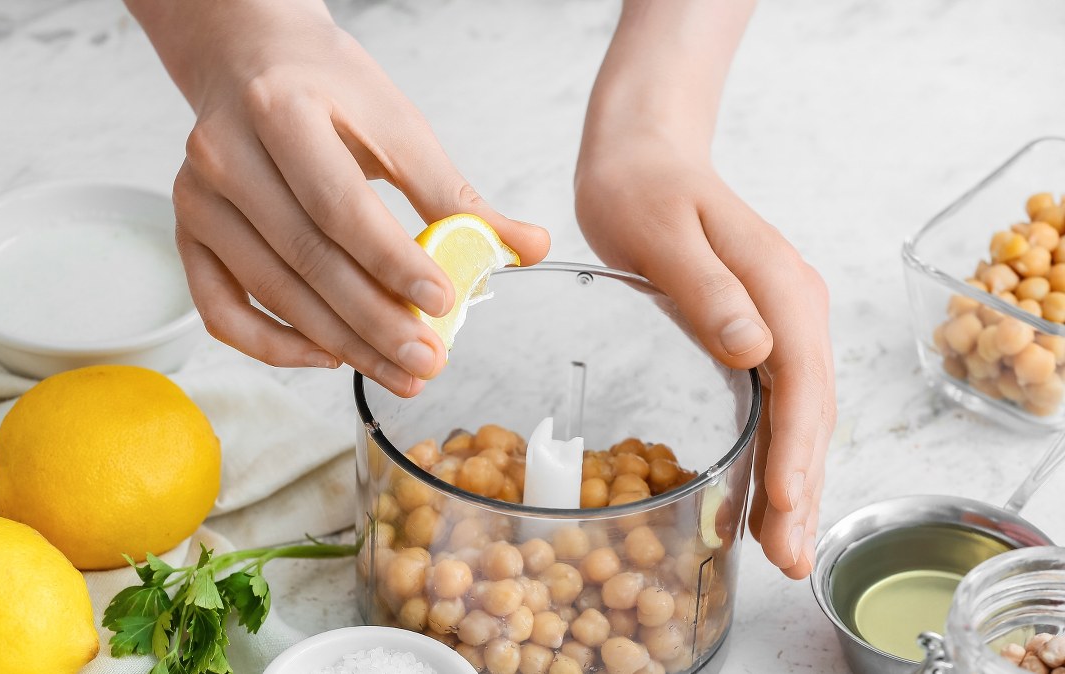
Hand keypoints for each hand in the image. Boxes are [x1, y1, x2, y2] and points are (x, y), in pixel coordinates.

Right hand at [128, 0, 548, 396]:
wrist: (250, 60)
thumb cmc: (326, 89)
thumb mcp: (396, 123)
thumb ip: (455, 191)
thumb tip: (526, 246)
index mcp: (282, 110)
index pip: (341, 204)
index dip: (394, 261)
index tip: (445, 303)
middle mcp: (225, 155)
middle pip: (307, 258)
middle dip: (376, 321)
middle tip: (428, 360)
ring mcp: (197, 199)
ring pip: (273, 291)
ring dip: (340, 342)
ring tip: (397, 369)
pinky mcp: (186, 234)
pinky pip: (222, 312)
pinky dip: (275, 345)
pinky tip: (329, 355)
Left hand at [576, 133, 834, 578]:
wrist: (643, 154)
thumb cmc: (642, 187)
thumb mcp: (662, 233)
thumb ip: (707, 289)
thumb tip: (754, 350)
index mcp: (779, 287)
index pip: (800, 384)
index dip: (794, 453)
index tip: (785, 508)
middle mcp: (791, 308)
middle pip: (808, 411)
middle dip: (800, 487)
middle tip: (786, 560)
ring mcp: (777, 321)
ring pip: (797, 414)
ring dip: (792, 480)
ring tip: (778, 548)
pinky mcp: (754, 330)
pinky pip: (774, 402)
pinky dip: (773, 452)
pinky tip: (761, 492)